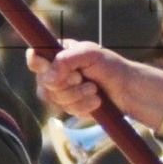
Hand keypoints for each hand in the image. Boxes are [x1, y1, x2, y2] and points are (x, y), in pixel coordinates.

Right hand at [31, 41, 162, 130]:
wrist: (127, 90)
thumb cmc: (111, 66)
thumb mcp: (90, 55)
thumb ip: (66, 60)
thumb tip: (48, 77)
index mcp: (58, 53)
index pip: (35, 58)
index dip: (40, 65)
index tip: (50, 68)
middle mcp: (55, 71)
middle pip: (43, 83)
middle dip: (66, 84)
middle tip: (82, 78)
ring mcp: (61, 90)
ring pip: (54, 99)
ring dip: (77, 95)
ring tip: (94, 89)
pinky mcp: (69, 105)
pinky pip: (66, 110)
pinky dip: (83, 106)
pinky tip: (96, 101)